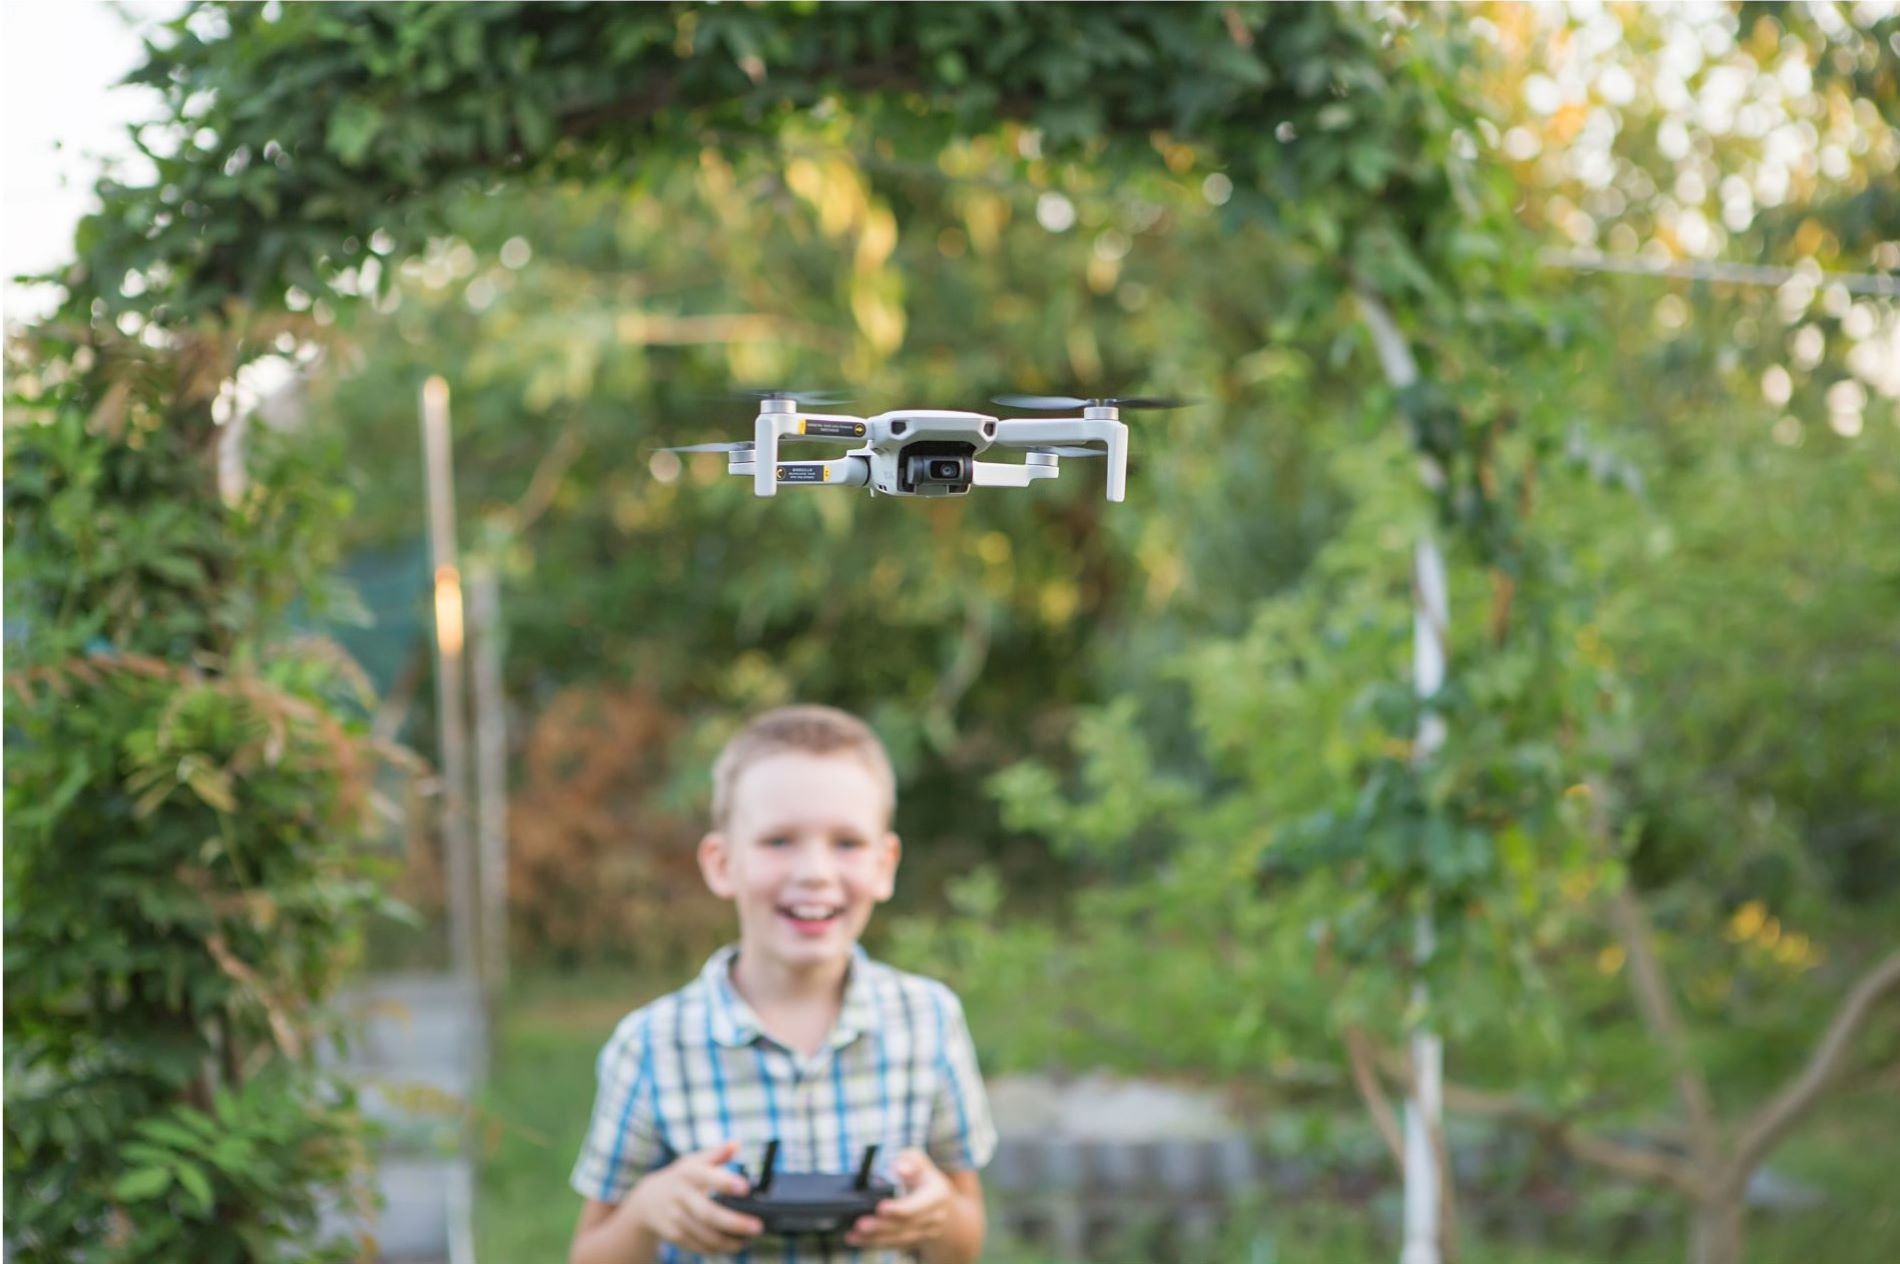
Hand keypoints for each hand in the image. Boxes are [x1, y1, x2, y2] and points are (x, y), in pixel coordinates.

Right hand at [626, 1139, 763, 1255]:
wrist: (648, 1200)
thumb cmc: (681, 1177)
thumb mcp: (694, 1161)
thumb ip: (717, 1154)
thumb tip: (736, 1144)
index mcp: (688, 1173)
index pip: (707, 1176)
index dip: (725, 1182)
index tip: (746, 1188)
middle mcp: (680, 1195)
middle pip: (707, 1213)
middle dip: (733, 1222)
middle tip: (757, 1227)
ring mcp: (675, 1217)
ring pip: (703, 1234)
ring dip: (727, 1241)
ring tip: (748, 1240)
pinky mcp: (674, 1234)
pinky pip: (697, 1245)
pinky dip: (716, 1248)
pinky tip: (732, 1246)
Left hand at [844, 1149, 951, 1249]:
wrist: (940, 1202)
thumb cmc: (922, 1174)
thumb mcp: (919, 1160)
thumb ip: (910, 1159)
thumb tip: (899, 1168)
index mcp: (937, 1195)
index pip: (917, 1205)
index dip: (899, 1208)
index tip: (880, 1208)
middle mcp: (934, 1217)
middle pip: (905, 1225)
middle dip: (881, 1227)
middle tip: (859, 1224)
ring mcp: (926, 1233)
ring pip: (899, 1239)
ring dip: (874, 1239)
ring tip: (853, 1235)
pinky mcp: (914, 1241)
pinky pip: (893, 1245)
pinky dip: (874, 1243)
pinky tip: (857, 1240)